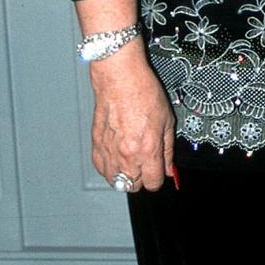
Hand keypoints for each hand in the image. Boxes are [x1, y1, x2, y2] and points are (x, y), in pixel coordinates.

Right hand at [88, 44, 175, 191]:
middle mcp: (127, 154)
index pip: (152, 183)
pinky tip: (115, 157)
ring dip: (123, 175)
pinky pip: (100, 167)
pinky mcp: (96, 143)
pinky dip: (108, 167)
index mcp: (147, 149)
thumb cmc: (143, 93)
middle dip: (141, 179)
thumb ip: (167, 149)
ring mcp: (109, 150)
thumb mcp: (167, 121)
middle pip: (132, 186)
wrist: (120, 78)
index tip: (158, 172)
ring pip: (114, 181)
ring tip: (130, 163)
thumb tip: (168, 167)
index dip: (158, 179)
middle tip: (144, 167)